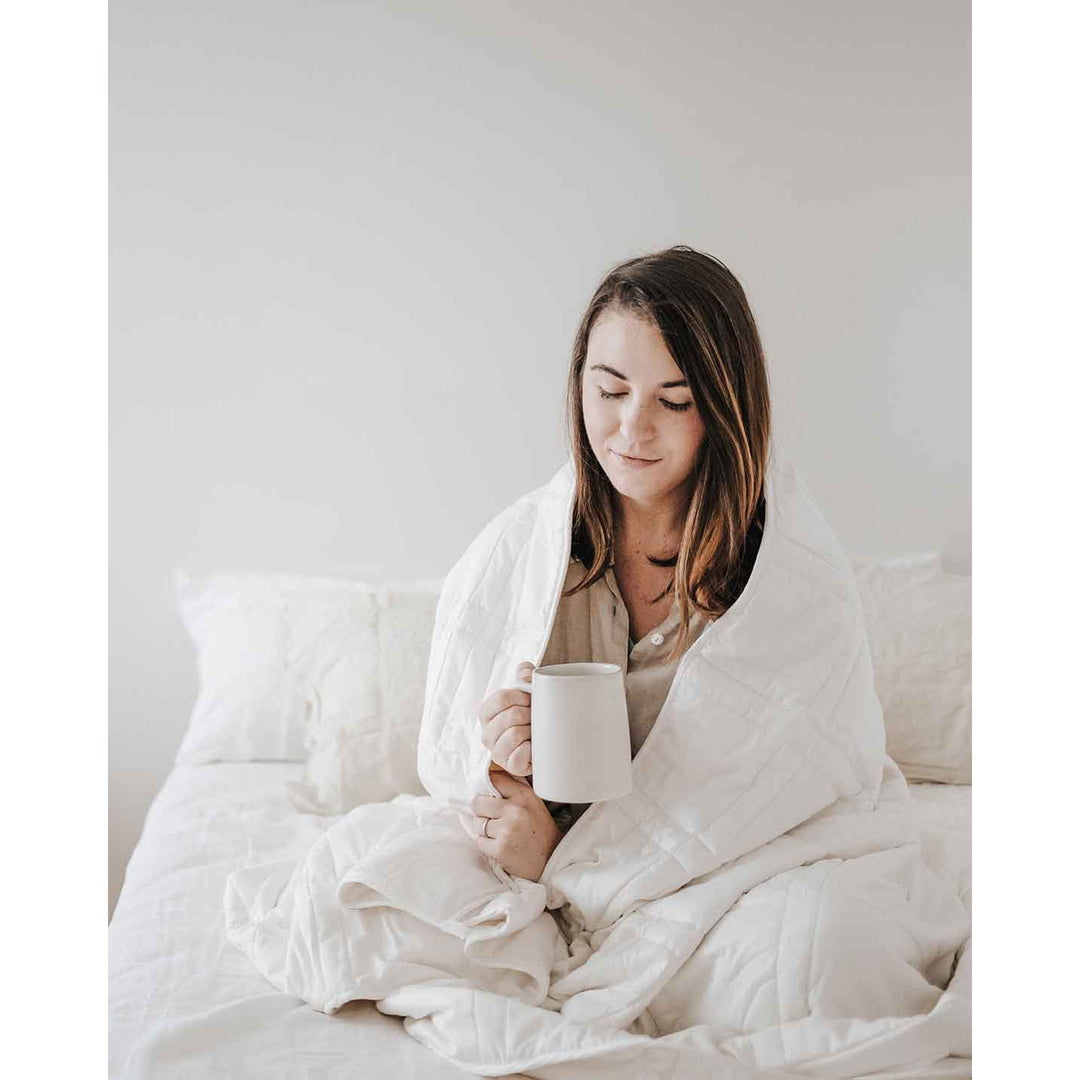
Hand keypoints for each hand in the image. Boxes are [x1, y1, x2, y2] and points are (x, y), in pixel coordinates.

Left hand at [471, 769, 561, 880]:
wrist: (551, 860)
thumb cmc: (540, 831)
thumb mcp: (534, 803)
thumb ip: (514, 791)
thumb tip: (491, 778)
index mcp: (524, 796)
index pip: (494, 780)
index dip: (486, 787)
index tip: (488, 795)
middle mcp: (515, 810)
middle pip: (478, 802)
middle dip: (481, 810)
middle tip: (491, 817)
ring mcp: (506, 830)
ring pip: (477, 822)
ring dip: (483, 828)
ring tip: (498, 833)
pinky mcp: (500, 849)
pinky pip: (479, 841)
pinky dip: (485, 844)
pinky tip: (498, 844)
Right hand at [477, 660, 534, 777]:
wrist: (541, 744)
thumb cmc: (530, 716)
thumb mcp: (526, 694)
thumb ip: (524, 677)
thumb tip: (526, 671)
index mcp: (487, 713)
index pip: (500, 699)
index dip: (520, 696)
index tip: (530, 698)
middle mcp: (487, 733)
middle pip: (511, 715)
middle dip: (529, 714)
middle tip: (535, 716)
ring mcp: (497, 752)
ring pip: (515, 734)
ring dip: (531, 730)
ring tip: (535, 731)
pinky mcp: (510, 766)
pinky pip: (520, 754)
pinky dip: (531, 748)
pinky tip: (534, 747)